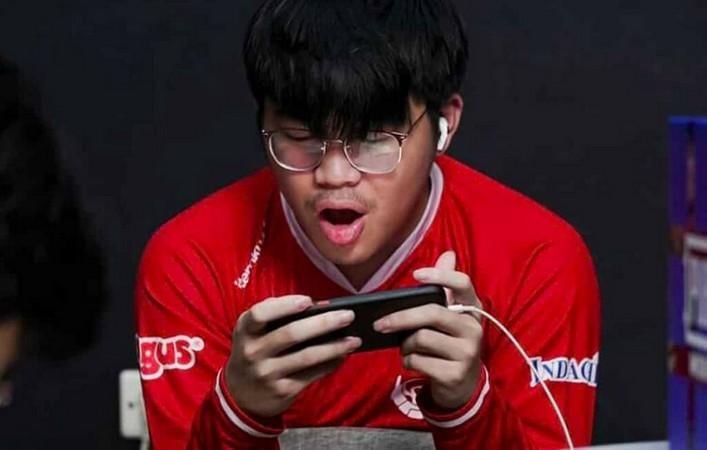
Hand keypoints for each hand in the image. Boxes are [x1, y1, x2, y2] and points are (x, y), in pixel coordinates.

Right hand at [226, 295, 360, 416]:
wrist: (241, 395)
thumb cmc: (256, 351)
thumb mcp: (254, 333)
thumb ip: (277, 318)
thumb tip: (320, 307)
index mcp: (245, 330)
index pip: (261, 314)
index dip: (285, 306)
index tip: (308, 301)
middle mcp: (253, 351)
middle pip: (291, 334)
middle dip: (323, 323)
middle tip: (348, 316)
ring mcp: (267, 373)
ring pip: (307, 356)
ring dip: (334, 347)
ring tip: (354, 339)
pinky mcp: (282, 390)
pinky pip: (312, 374)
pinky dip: (331, 363)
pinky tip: (343, 355)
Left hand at [373, 251, 482, 409]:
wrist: (462, 386)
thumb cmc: (449, 344)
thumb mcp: (451, 318)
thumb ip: (445, 288)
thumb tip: (448, 254)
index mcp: (472, 309)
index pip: (462, 283)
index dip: (440, 276)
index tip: (416, 275)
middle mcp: (474, 328)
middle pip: (430, 313)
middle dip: (400, 318)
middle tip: (378, 324)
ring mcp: (467, 353)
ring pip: (421, 338)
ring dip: (404, 344)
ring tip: (406, 347)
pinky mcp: (455, 374)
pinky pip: (418, 361)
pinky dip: (408, 361)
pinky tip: (412, 361)